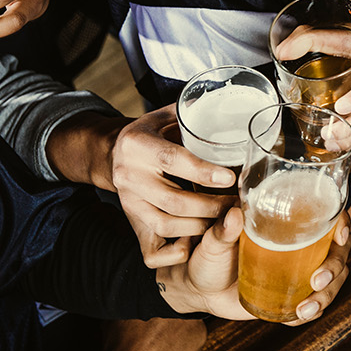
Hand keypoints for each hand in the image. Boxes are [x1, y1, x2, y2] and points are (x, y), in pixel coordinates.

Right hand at [45, 107, 237, 265]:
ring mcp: (127, 200)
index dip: (202, 171)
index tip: (230, 177)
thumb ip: (191, 114)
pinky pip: (153, 246)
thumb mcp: (164, 116)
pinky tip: (199, 237)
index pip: (172, 159)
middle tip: (236, 203)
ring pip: (167, 223)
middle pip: (174, 200)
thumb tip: (226, 105)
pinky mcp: (130, 220)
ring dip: (201, 225)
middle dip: (211, 205)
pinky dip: (180, 246)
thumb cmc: (150, 133)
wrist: (113, 154)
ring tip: (224, 219)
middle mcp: (128, 174)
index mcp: (137, 144)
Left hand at [161, 207, 350, 322]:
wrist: (199, 290)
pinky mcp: (292, 296)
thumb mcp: (212, 243)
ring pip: (332, 282)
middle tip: (317, 281)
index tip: (340, 236)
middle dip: (335, 268)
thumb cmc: (206, 257)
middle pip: (337, 253)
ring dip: (326, 297)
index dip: (342, 224)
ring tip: (303, 310)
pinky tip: (293, 319)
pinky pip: (313, 305)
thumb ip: (222, 230)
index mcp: (287, 223)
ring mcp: (299, 272)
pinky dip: (309, 314)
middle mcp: (300, 246)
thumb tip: (234, 215)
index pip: (327, 217)